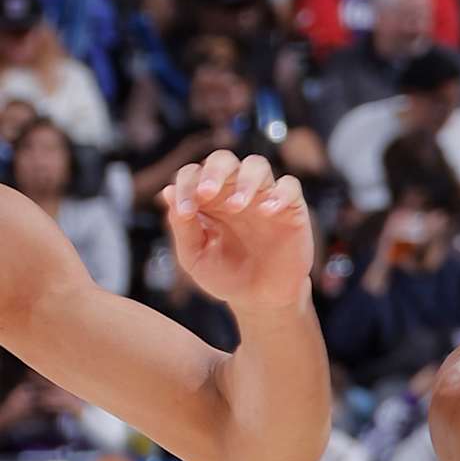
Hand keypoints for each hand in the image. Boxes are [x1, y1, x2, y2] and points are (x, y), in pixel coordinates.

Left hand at [163, 152, 313, 313]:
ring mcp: (264, 197)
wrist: (261, 300)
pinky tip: (267, 213)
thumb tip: (167, 192)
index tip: (184, 211)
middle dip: (213, 171)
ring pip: (256, 165)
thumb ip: (182, 228)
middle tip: (206, 193)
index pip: (193, 174)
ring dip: (244, 180)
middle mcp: (235, 192)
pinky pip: (290, 186)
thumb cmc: (226, 277)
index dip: (185, 186)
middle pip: (224, 160)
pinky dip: (279, 193)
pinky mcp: (291, 208)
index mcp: (208, 200)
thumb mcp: (195, 258)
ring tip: (236, 206)